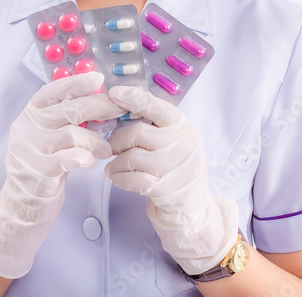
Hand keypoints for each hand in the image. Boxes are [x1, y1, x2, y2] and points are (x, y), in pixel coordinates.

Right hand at [0, 71, 124, 278]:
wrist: (24, 204)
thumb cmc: (45, 164)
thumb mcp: (50, 136)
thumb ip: (67, 118)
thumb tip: (100, 97)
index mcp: (29, 116)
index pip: (51, 92)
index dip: (75, 83)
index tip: (98, 78)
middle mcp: (26, 129)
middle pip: (67, 110)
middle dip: (99, 107)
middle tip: (120, 110)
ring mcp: (30, 151)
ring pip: (72, 134)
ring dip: (96, 140)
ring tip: (108, 148)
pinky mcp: (39, 173)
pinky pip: (68, 159)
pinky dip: (85, 157)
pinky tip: (92, 161)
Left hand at [104, 86, 237, 274]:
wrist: (192, 209)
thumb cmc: (175, 170)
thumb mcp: (172, 142)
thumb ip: (152, 127)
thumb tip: (119, 110)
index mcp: (183, 126)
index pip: (156, 106)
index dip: (133, 98)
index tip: (114, 93)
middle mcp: (184, 144)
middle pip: (137, 133)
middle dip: (116, 140)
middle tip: (109, 147)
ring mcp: (177, 168)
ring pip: (131, 157)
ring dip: (115, 163)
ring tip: (112, 167)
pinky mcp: (167, 190)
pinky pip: (133, 179)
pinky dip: (119, 178)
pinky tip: (117, 178)